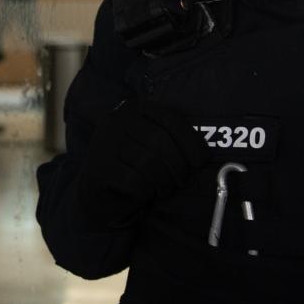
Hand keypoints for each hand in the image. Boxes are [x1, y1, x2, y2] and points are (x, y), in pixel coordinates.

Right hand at [78, 100, 209, 227]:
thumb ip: (171, 139)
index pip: (171, 119)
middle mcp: (117, 120)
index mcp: (134, 108)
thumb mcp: (151, 146)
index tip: (202, 162)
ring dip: (164, 182)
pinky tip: (148, 194)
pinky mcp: (99, 168)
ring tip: (164, 189)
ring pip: (148, 162)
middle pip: (160, 142)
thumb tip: (205, 153)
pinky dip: (147, 191)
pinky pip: (134, 181)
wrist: (99, 195)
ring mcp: (104, 143)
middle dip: (178, 166)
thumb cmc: (134, 167)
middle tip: (182, 182)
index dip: (191, 142)